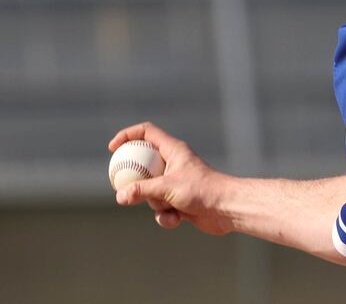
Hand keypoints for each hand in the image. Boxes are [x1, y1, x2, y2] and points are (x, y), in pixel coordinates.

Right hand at [108, 122, 231, 234]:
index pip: (147, 132)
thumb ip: (141, 190)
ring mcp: (176, 183)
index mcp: (173, 150)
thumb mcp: (167, 188)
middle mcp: (174, 163)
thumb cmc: (202, 191)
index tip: (112, 149)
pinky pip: (161, 209)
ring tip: (168, 205)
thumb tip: (119, 196)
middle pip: (144, 166)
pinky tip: (178, 219)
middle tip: (123, 190)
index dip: (127, 135)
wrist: (227, 209)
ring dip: (155, 204)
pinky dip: (166, 217)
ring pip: (150, 192)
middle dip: (136, 182)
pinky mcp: (180, 201)